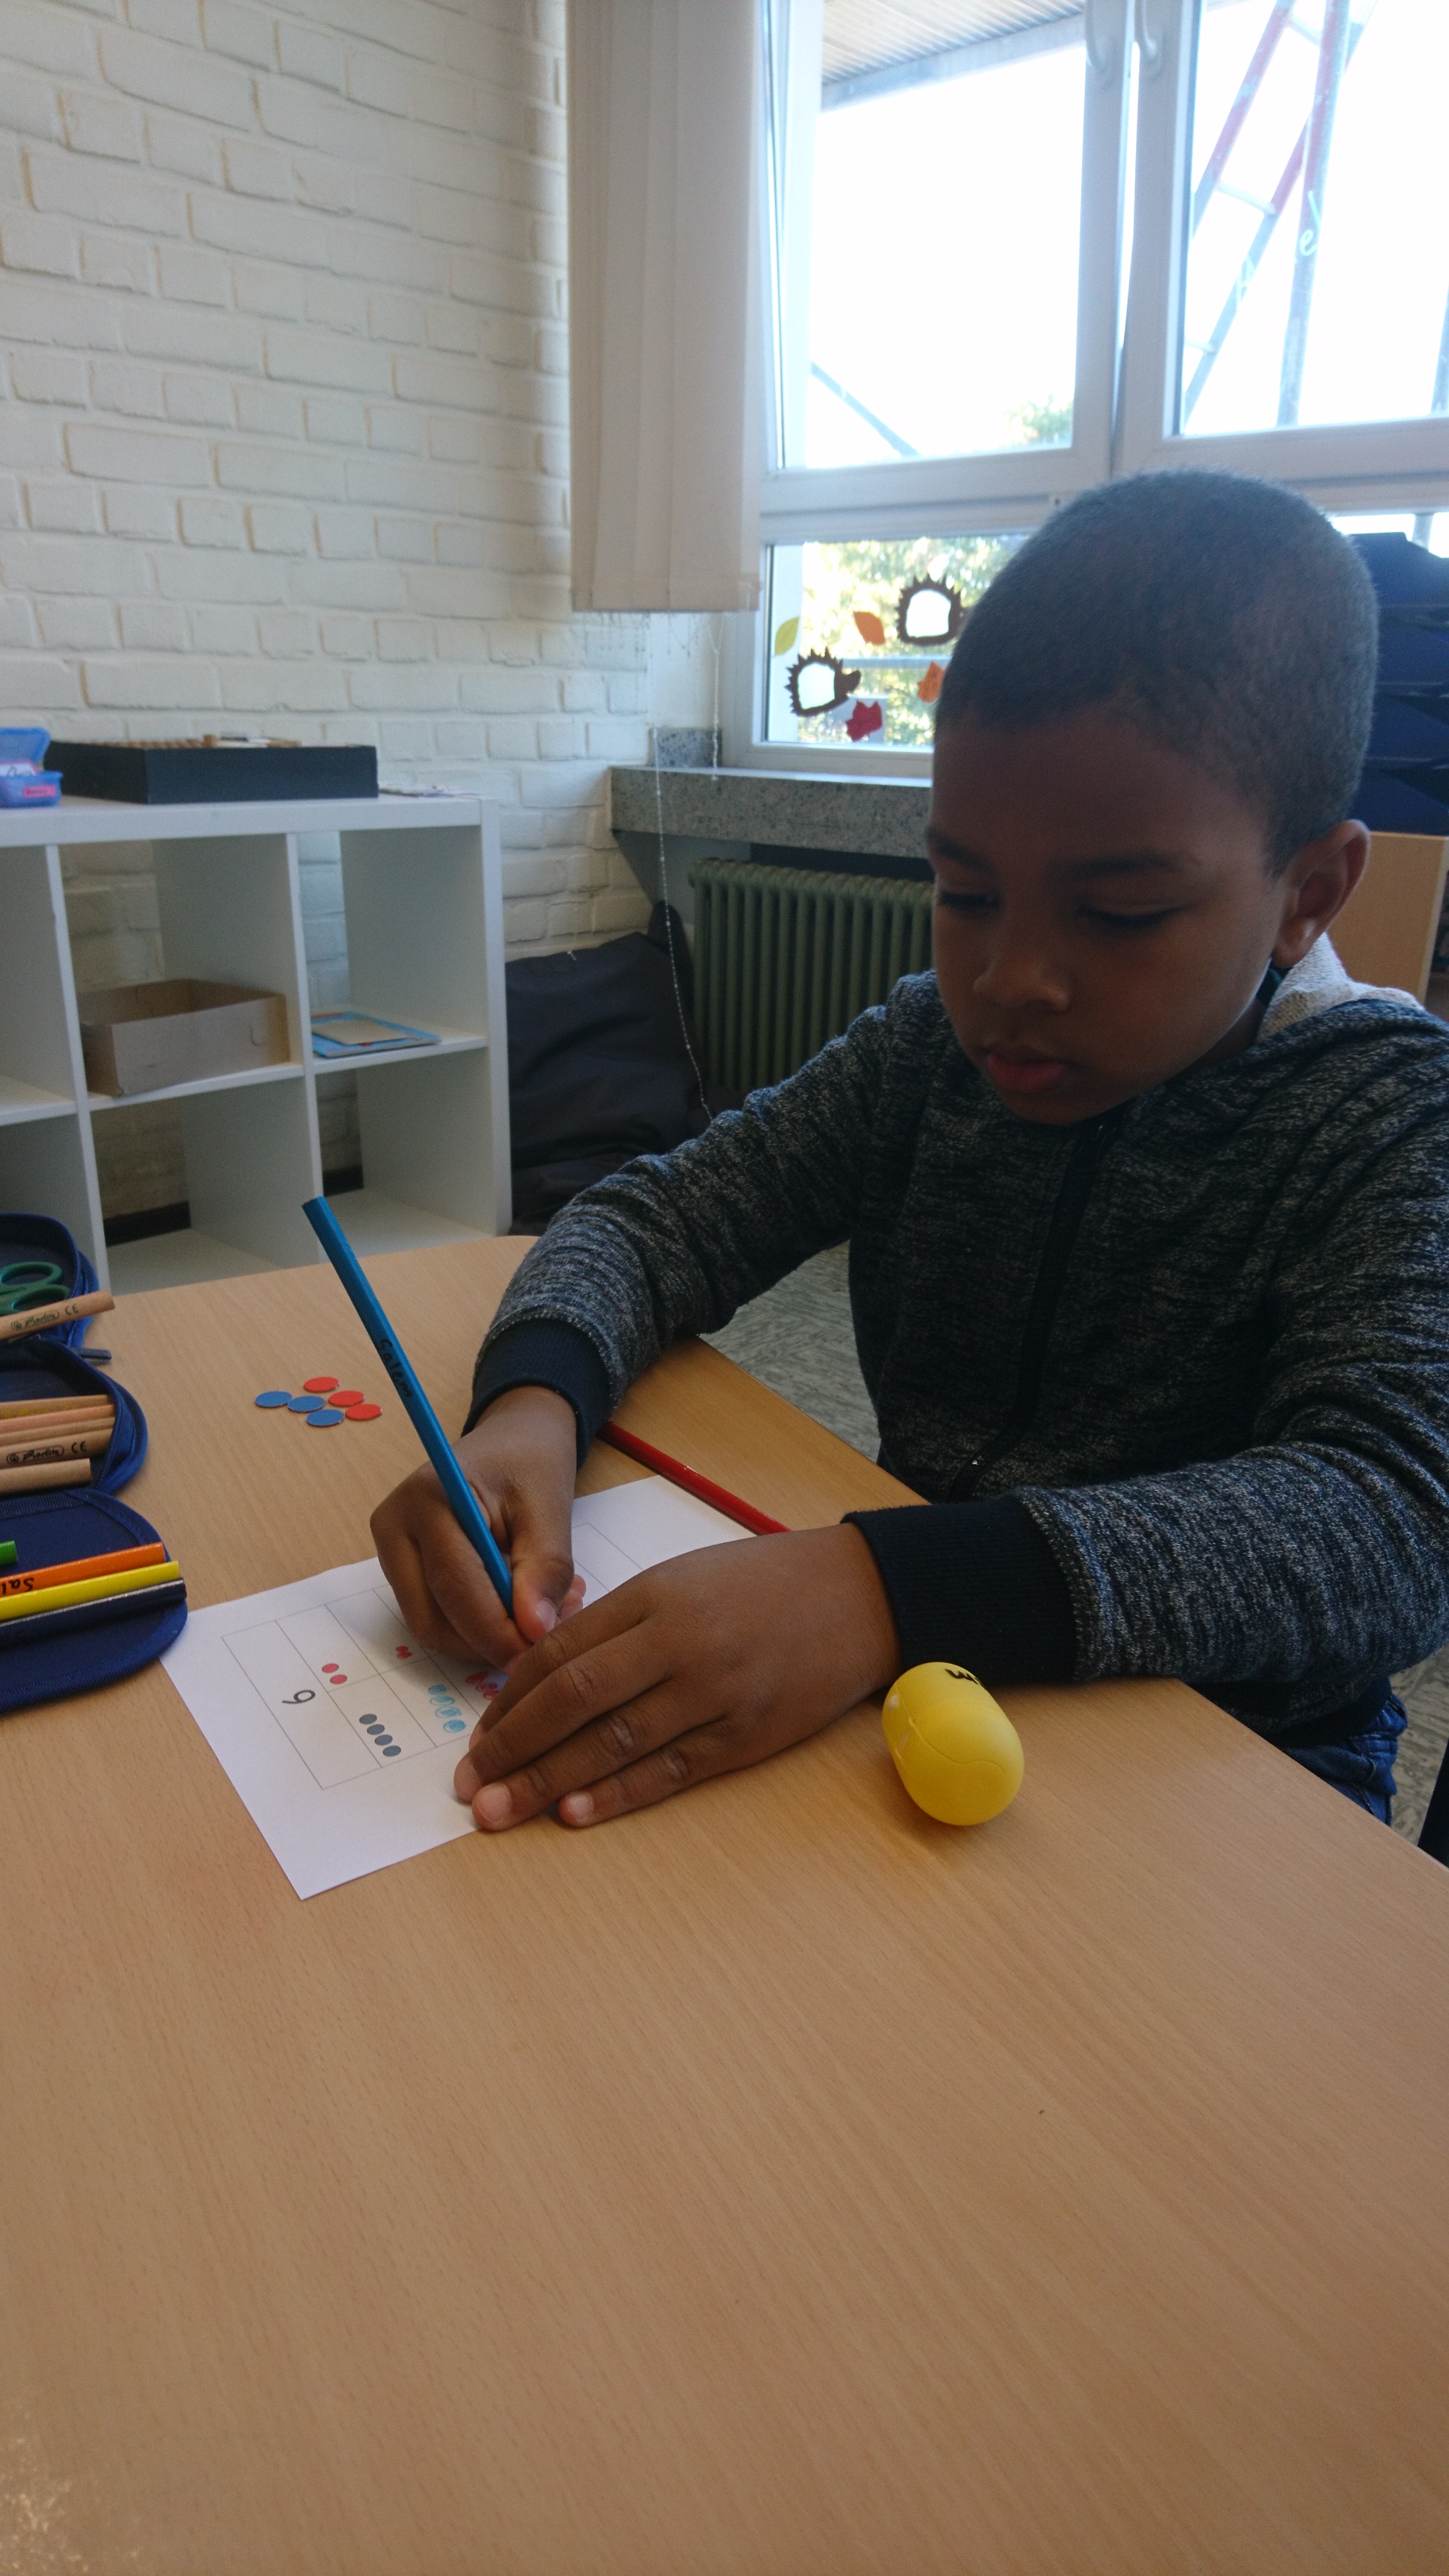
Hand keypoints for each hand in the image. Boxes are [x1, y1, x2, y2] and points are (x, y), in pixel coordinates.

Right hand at [371, 1386, 582, 1668]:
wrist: (512, 1441)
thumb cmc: (529, 1464)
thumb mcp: (551, 1508)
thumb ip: (546, 1569)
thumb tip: (535, 1632)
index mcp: (427, 1498)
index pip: (455, 1586)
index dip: (497, 1631)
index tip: (540, 1652)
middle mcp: (394, 1527)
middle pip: (433, 1618)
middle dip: (490, 1641)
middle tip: (550, 1632)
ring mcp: (391, 1551)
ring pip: (432, 1626)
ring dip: (487, 1638)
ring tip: (544, 1612)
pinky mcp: (402, 1570)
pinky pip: (436, 1617)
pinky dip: (478, 1628)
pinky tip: (519, 1606)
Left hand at [452, 1521, 899, 1828]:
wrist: (856, 1596)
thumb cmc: (758, 1585)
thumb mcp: (679, 1580)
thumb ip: (614, 1624)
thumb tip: (540, 1680)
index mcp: (651, 1596)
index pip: (559, 1653)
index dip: (509, 1700)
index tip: (477, 1737)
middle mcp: (678, 1641)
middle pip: (574, 1699)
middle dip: (511, 1746)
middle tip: (468, 1787)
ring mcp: (714, 1691)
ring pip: (613, 1741)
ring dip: (547, 1781)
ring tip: (499, 1811)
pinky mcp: (746, 1734)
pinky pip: (670, 1770)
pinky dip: (618, 1794)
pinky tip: (574, 1813)